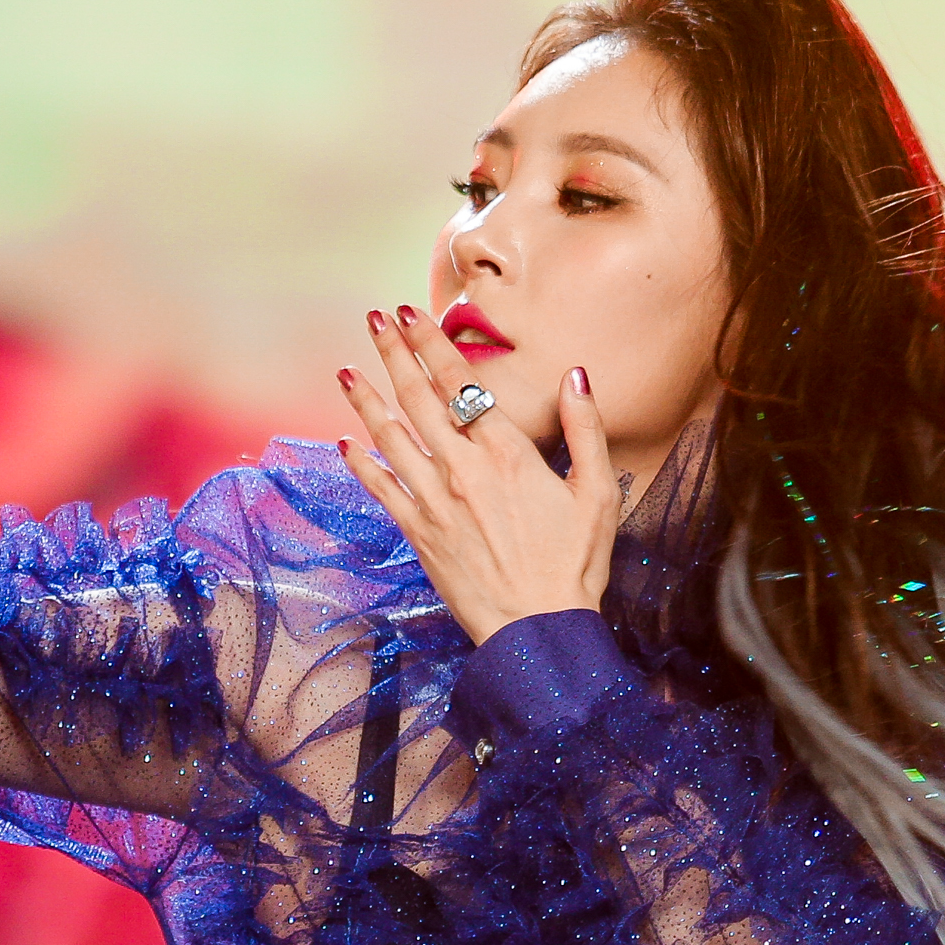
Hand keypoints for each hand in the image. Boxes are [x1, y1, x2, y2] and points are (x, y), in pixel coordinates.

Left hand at [336, 305, 618, 644]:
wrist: (538, 630)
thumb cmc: (574, 564)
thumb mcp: (598, 493)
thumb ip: (586, 429)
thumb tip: (576, 375)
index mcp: (508, 454)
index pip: (461, 383)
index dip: (431, 344)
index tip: (410, 314)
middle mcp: (463, 470)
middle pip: (418, 399)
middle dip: (393, 354)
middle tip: (374, 320)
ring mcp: (435, 502)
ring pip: (390, 439)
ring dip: (365, 400)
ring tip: (346, 370)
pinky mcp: (418, 534)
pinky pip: (381, 490)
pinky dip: (361, 464)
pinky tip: (346, 444)